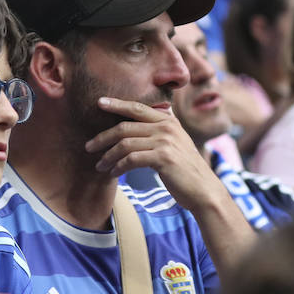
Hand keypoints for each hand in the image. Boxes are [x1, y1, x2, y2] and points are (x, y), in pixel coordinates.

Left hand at [85, 97, 222, 210]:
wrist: (204, 190)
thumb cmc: (185, 170)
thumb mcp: (175, 145)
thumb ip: (159, 133)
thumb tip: (135, 129)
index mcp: (169, 121)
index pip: (137, 108)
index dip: (117, 104)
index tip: (100, 103)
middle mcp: (167, 127)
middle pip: (125, 126)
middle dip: (103, 137)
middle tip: (89, 146)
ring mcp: (165, 141)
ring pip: (125, 144)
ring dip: (108, 156)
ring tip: (100, 165)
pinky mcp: (163, 158)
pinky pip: (131, 159)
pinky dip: (118, 166)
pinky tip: (113, 173)